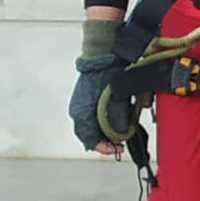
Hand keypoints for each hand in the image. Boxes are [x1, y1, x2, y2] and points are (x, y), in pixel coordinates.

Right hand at [68, 18, 126, 155]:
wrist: (104, 52)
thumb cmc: (110, 73)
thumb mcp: (118, 99)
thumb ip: (119, 119)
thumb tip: (121, 133)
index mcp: (83, 113)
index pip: (90, 140)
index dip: (105, 147)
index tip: (119, 149)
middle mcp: (79, 110)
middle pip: (89, 135)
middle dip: (105, 141)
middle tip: (120, 144)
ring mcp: (81, 103)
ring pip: (91, 126)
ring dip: (105, 132)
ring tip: (119, 134)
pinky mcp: (86, 97)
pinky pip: (93, 116)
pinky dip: (103, 121)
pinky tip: (115, 120)